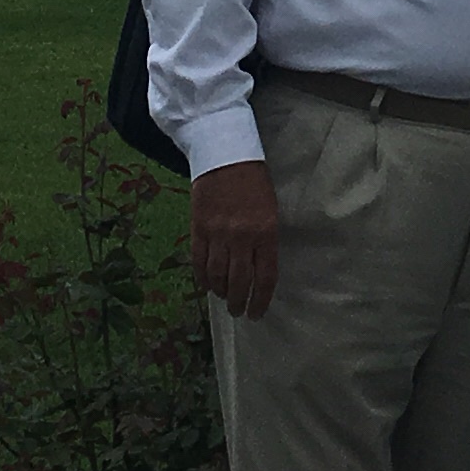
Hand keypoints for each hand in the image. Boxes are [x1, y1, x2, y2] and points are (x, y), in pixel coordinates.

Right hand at [191, 160, 281, 316]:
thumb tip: (259, 270)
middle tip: (239, 312)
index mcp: (266, 232)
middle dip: (239, 302)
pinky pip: (198, 262)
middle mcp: (241, 237)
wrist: (225, 157)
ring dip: (221, 293)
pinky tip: (207, 285)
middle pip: (239, 282)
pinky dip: (202, 278)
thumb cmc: (254, 183)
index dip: (261, 300)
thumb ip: (265, 241)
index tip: (258, 313)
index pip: (265, 277)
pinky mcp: (198, 229)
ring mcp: (217, 234)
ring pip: (217, 275)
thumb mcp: (271, 211)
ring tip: (224, 299)